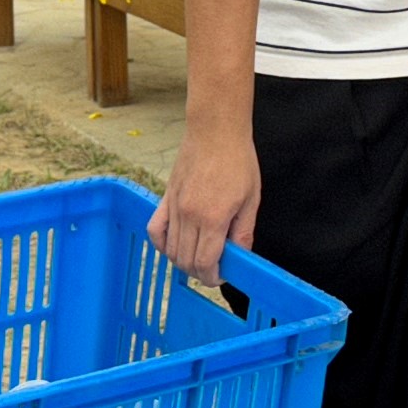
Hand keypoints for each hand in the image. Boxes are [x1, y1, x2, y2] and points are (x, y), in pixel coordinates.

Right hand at [151, 115, 261, 285]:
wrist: (215, 131)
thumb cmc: (238, 160)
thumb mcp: (251, 199)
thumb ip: (243, 232)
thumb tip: (240, 257)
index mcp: (213, 218)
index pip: (205, 262)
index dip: (212, 277)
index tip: (221, 276)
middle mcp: (189, 216)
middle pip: (186, 260)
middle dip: (199, 272)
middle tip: (213, 268)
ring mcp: (174, 207)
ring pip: (170, 249)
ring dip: (183, 261)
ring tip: (198, 258)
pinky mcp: (165, 198)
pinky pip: (155, 229)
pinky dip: (162, 244)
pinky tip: (174, 245)